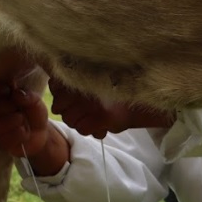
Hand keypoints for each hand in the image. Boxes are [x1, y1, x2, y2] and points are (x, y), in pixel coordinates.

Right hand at [0, 80, 69, 175]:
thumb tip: (16, 93)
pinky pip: (3, 138)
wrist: (40, 135)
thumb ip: (29, 96)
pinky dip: (18, 134)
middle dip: (8, 107)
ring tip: (23, 121)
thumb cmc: (33, 114)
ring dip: (14, 121)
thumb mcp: (36, 102)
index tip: (9, 90)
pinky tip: (24, 132)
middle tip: (19, 110)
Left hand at [49, 77, 174, 138]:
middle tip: (83, 112)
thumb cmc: (118, 90)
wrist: (146, 101)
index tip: (71, 99)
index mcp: (83, 72)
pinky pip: (83, 129)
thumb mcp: (96, 78)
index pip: (55, 86)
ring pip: (70, 120)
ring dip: (80, 122)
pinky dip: (90, 129)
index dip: (60, 95)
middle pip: (59, 106)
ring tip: (93, 118)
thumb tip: (55, 86)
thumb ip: (75, 81)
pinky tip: (100, 125)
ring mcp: (93, 101)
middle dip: (69, 112)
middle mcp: (86, 85)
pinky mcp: (102, 117)